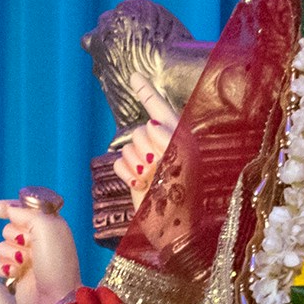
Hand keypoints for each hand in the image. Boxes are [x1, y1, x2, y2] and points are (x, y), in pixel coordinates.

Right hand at [0, 190, 82, 303]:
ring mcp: (25, 260)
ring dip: (9, 254)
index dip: (10, 208)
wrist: (55, 299)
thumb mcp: (46, 227)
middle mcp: (37, 242)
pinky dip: (3, 269)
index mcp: (49, 226)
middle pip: (8, 228)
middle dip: (14, 237)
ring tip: (24, 264)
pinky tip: (15, 275)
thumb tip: (8, 210)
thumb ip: (26, 213)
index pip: (24, 210)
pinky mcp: (15, 276)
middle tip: (28, 247)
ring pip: (0, 247)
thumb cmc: (56, 263)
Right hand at [108, 78, 179, 204]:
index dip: (146, 92)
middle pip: (139, 130)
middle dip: (146, 149)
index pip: (159, 108)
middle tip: (160, 169)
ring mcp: (147, 161)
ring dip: (138, 165)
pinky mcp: (134, 176)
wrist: (174, 227)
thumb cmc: (185, 193)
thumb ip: (169, 134)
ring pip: (127, 147)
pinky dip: (127, 174)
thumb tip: (151, 124)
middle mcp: (163, 146)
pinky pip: (119, 163)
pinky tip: (140, 185)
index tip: (134, 76)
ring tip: (152, 180)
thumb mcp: (183, 158)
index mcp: (179, 138)